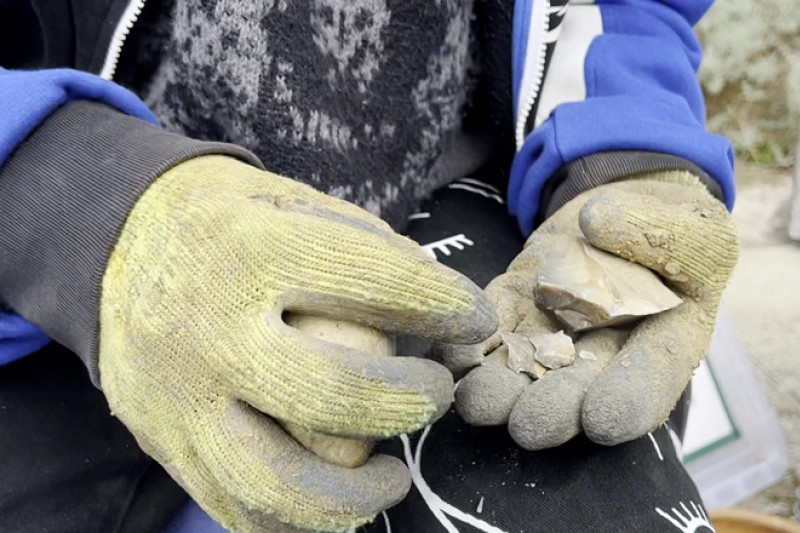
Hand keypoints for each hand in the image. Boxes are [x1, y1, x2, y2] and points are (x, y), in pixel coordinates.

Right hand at [98, 156, 495, 531]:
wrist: (115, 241)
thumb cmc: (224, 219)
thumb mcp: (290, 198)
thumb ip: (364, 248)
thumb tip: (439, 309)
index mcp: (251, 251)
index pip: (377, 284)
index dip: (444, 304)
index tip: (472, 319)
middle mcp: (210, 328)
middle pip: (335, 394)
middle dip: (411, 402)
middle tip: (437, 393)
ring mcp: (181, 395)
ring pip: (278, 483)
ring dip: (358, 497)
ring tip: (392, 480)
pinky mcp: (162, 441)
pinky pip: (235, 510)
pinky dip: (297, 522)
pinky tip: (334, 502)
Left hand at [444, 171, 737, 448]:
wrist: (622, 212)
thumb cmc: (672, 225)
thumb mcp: (694, 224)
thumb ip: (666, 231)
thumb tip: (599, 221)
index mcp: (666, 341)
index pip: (651, 377)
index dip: (628, 401)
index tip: (602, 419)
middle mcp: (605, 352)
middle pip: (579, 387)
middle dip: (553, 408)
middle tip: (529, 424)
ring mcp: (554, 334)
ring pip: (528, 368)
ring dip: (502, 388)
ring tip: (479, 400)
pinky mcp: (515, 311)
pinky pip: (492, 329)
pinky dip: (469, 346)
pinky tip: (451, 357)